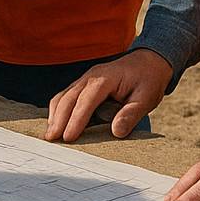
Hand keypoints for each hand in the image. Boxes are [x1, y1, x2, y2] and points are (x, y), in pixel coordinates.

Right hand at [45, 48, 170, 141]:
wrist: (148, 62)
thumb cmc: (148, 80)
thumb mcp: (146, 97)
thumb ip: (131, 114)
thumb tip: (116, 132)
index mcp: (105, 78)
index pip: (86, 100)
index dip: (76, 120)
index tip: (68, 137)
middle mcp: (90, 76)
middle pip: (68, 98)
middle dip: (58, 119)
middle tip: (51, 139)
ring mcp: (85, 79)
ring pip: (63, 96)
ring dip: (55, 115)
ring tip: (51, 134)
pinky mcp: (84, 85)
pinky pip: (66, 96)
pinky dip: (59, 110)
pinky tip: (57, 123)